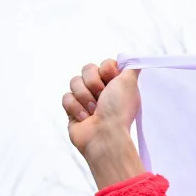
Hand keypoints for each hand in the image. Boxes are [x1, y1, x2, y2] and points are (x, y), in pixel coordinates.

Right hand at [61, 59, 144, 188]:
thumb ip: (129, 68)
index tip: (111, 79)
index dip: (106, 70)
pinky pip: (66, 97)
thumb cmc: (118, 111)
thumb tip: (129, 59)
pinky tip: (84, 118)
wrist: (104, 135)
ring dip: (85, 97)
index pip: (104, 64)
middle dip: (93, 83)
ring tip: (94, 110)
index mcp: (116, 85)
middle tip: (102, 96)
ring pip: (75, 82)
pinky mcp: (73, 110)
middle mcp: (102, 91)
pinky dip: (75, 108)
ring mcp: (86, 100)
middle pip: (87, 69)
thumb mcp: (129, 83)